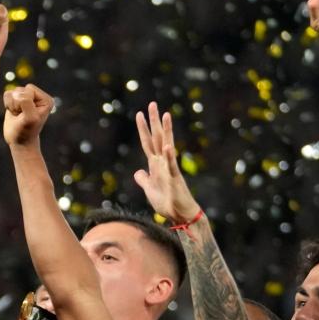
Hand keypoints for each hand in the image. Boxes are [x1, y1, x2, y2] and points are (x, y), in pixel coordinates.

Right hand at [2, 84, 53, 146]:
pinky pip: (7, 94)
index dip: (23, 102)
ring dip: (12, 105)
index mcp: (46, 99)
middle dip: (17, 104)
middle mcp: (38, 97)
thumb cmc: (26, 132)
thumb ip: (26, 102)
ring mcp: (27, 97)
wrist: (20, 142)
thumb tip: (17, 93)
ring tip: (18, 115)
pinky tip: (14, 113)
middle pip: (20, 89)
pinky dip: (7, 104)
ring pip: (13, 92)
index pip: (29, 90)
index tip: (26, 115)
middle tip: (21, 116)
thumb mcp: (30, 118)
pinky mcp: (17, 100)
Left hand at [132, 102, 200, 224]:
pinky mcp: (175, 179)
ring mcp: (169, 169)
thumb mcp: (149, 190)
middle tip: (152, 104)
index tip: (139, 114)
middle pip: (156, 138)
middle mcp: (162, 163)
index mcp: (155, 165)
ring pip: (166, 146)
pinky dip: (169, 156)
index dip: (143, 129)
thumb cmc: (167, 203)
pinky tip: (167, 145)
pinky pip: (172, 165)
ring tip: (165, 115)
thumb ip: (143, 179)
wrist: (180, 215)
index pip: (147, 143)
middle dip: (154, 122)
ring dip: (165, 131)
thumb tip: (138, 172)